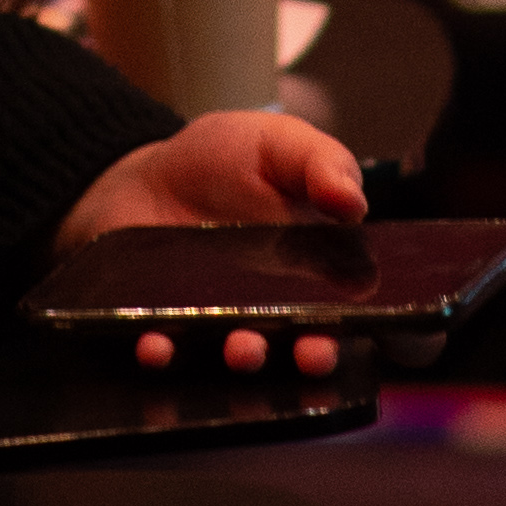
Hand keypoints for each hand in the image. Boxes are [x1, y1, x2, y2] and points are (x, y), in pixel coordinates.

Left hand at [59, 109, 369, 381]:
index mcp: (311, 275)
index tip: (330, 339)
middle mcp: (269, 312)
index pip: (334, 318)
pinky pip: (164, 349)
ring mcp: (215, 323)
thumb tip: (354, 203)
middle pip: (295, 349)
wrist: (151, 176)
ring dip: (243, 360)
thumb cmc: (228, 160)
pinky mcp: (164, 325)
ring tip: (240, 349)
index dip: (336, 334)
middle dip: (304, 360)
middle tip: (305, 355)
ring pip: (235, 357)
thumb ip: (322, 165)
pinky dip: (162, 354)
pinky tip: (157, 346)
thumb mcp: (280, 145)